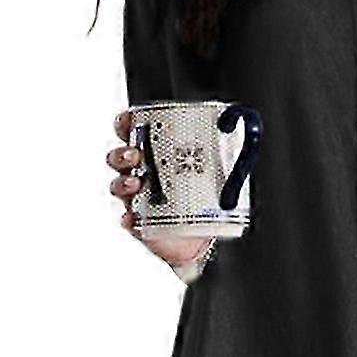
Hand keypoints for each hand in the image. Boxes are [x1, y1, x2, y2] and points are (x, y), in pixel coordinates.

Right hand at [106, 110, 214, 268]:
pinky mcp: (140, 224)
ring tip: (136, 183)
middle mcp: (143, 174)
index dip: (125, 123)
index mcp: (158, 155)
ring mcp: (138, 199)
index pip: (134, 133)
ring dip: (122, 182)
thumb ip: (227, 149)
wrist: (202, 238)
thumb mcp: (219, 173)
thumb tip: (237, 121)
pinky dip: (128, 219)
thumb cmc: (205, 199)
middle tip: (136, 155)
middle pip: (120, 158)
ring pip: (118, 186)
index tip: (128, 119)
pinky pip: (127, 220)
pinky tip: (133, 218)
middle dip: (122, 153)